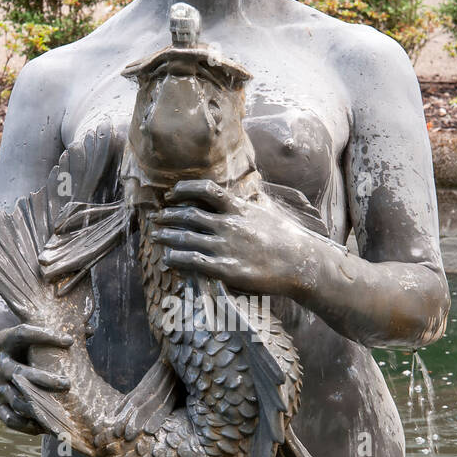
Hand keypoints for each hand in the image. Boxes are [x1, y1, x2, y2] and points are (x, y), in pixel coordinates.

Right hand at [0, 323, 71, 434]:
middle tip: (67, 384)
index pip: (23, 334)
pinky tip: (45, 426)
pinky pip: (11, 420)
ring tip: (61, 410)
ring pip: (18, 400)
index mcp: (3, 342)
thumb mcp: (19, 338)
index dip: (46, 336)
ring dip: (40, 407)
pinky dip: (28, 426)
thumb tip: (91, 330)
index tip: (69, 341)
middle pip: (21, 374)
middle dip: (45, 380)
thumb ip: (48, 335)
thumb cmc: (8, 349)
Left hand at [150, 179, 314, 298]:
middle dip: (168, 215)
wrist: (301, 264)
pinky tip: (167, 259)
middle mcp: (228, 224)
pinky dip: (175, 258)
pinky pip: (191, 260)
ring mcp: (225, 246)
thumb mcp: (269, 213)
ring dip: (165, 235)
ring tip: (155, 236)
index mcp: (239, 209)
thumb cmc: (288, 239)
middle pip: (188, 214)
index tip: (172, 194)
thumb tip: (247, 198)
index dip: (184, 189)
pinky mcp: (225, 268)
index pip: (206, 189)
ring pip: (184, 236)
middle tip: (156, 218)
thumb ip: (252, 206)